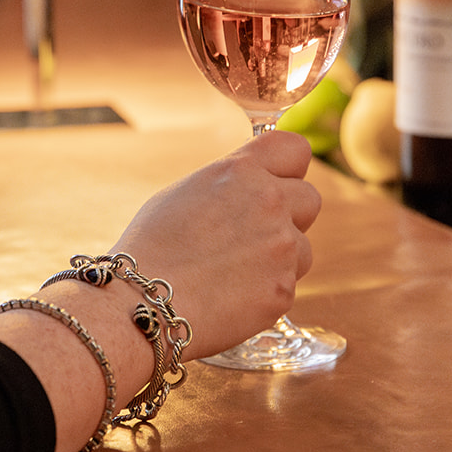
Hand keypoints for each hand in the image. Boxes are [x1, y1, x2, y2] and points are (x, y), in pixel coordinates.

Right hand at [110, 130, 320, 359]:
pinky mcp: (283, 289)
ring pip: (303, 248)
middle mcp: (269, 202)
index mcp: (241, 172)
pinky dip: (266, 291)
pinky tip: (231, 295)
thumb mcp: (185, 192)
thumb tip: (251, 185)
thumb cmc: (151, 247)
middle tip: (252, 235)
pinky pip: (289, 284)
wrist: (140, 303)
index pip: (295, 149)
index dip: (288, 167)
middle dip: (290, 215)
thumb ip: (230, 184)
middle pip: (310, 199)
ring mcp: (281, 248)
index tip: (277, 181)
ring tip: (234, 272)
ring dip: (280, 257)